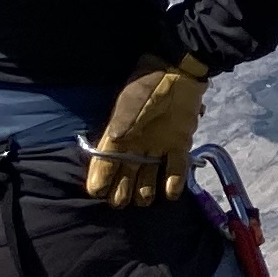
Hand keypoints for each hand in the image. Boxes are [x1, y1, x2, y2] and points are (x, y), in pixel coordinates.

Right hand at [85, 58, 208, 206]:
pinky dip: (174, 181)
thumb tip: (114, 142)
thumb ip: (123, 125)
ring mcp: (158, 145)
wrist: (179, 72)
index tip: (97, 192)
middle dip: (121, 190)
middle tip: (120, 203)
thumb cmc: (149, 88)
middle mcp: (136, 144)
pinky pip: (175, 167)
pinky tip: (170, 194)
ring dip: (145, 190)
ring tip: (143, 200)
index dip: (100, 177)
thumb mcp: (131, 105)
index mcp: (119, 135)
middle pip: (126, 174)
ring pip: (148, 175)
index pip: (105, 161)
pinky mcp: (179, 143)